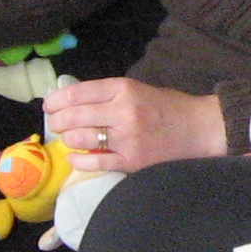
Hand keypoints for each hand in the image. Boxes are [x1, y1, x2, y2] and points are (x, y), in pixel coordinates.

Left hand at [43, 77, 228, 172]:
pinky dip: (79, 161)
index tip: (49, 105)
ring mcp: (127, 139)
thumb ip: (107, 95)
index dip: (56, 100)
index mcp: (124, 89)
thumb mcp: (137, 89)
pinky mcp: (132, 161)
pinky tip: (76, 158)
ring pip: (79, 139)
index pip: (78, 92)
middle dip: (57, 121)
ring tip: (70, 138)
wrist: (201, 129)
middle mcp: (123, 112)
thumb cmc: (169, 107)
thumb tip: (70, 102)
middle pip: (73, 116)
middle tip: (55, 124)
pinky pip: (94, 162)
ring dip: (68, 139)